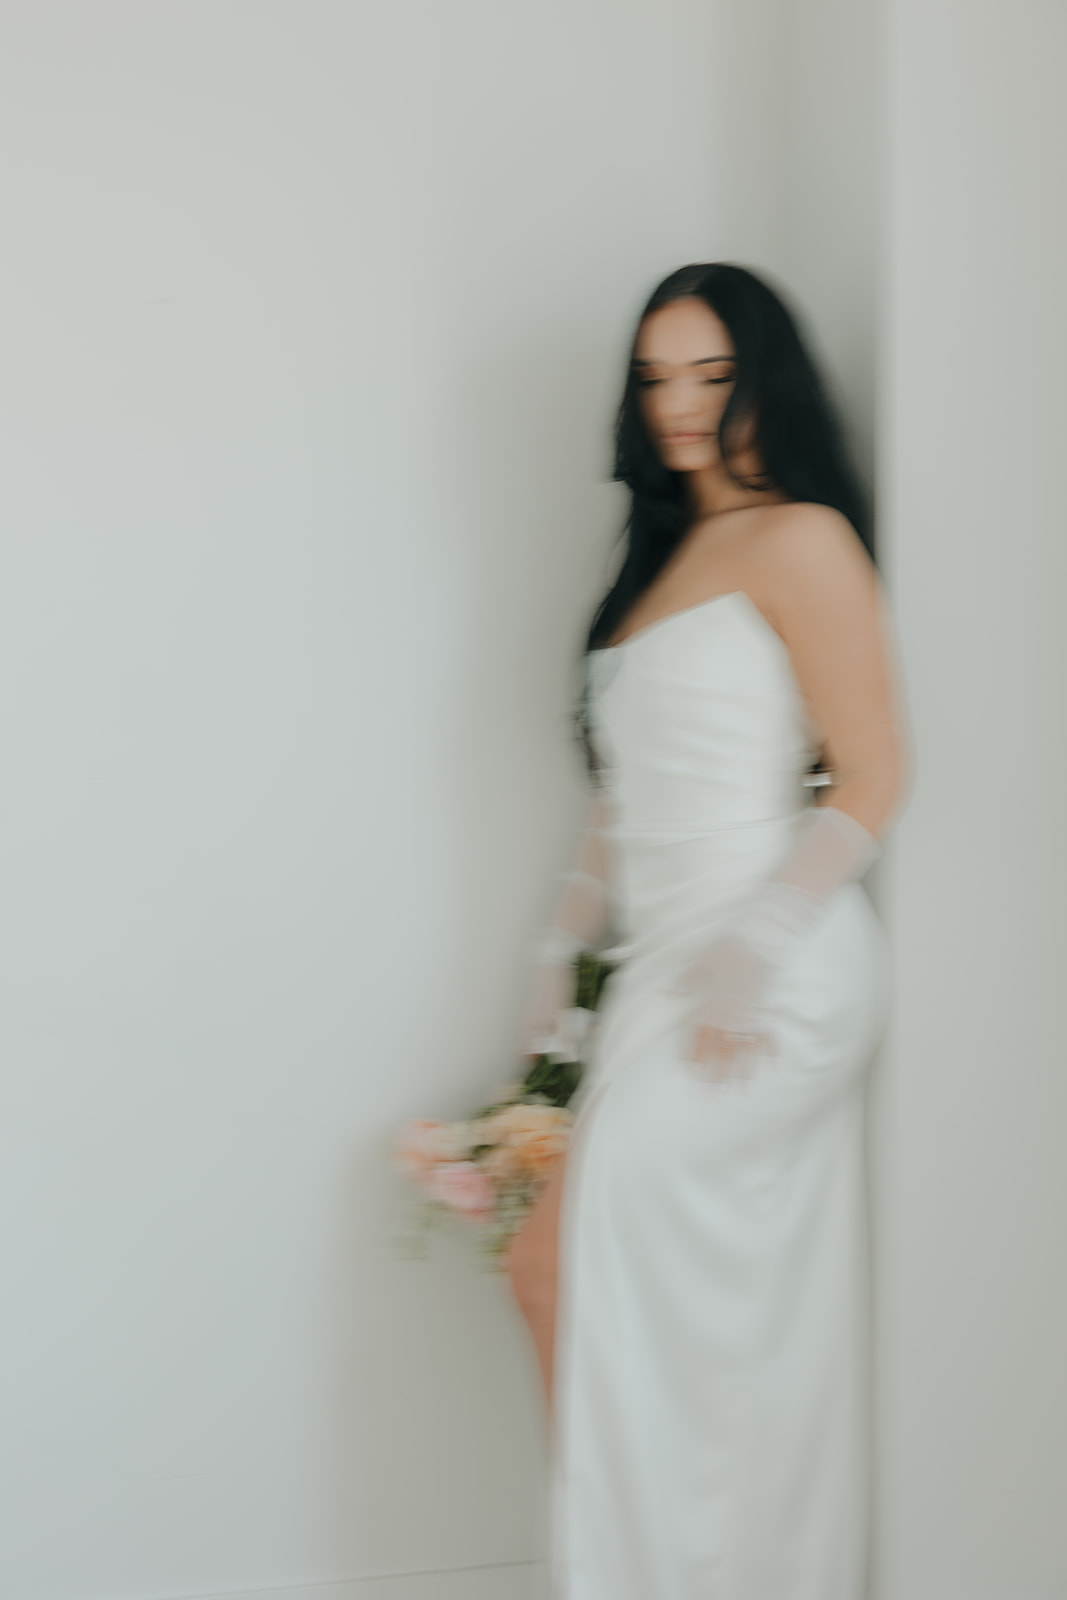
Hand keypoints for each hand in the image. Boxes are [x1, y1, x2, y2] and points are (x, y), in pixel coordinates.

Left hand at [671, 932, 777, 1086]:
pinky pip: (768, 1035)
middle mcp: (731, 1016)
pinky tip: (771, 1067)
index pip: (699, 1037)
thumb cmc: (729, 948)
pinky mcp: (767, 1010)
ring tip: (738, 1091)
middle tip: (712, 1097)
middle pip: (721, 1051)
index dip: (694, 1056)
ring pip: (744, 1050)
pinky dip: (770, 1052)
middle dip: (716, 1075)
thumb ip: (686, 982)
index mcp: (712, 1005)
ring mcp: (751, 1016)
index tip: (690, 1075)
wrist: (763, 937)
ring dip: (741, 1072)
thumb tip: (667, 993)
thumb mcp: (700, 962)